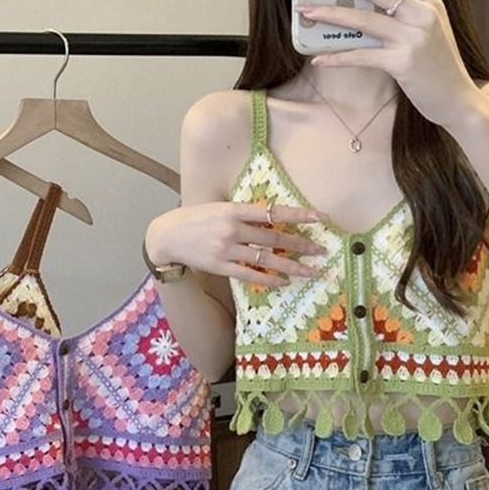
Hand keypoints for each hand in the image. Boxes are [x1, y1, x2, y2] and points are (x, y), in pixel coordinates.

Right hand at [146, 201, 326, 285]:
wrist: (167, 235)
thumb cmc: (195, 218)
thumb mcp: (219, 207)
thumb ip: (243, 213)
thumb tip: (272, 217)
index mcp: (234, 210)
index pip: (274, 211)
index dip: (299, 214)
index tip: (320, 217)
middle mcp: (233, 229)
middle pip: (275, 237)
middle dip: (301, 244)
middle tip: (321, 250)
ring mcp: (226, 249)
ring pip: (266, 258)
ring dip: (291, 266)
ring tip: (310, 271)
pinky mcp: (220, 266)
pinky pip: (249, 274)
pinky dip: (267, 278)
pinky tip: (283, 282)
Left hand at [295, 0, 479, 127]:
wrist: (458, 100)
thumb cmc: (436, 65)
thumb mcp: (428, 29)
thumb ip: (405, 10)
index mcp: (429, 0)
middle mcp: (422, 13)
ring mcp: (414, 37)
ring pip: (365, 20)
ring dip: (331, 14)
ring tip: (305, 10)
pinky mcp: (404, 63)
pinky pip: (363, 56)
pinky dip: (339, 57)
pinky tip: (319, 59)